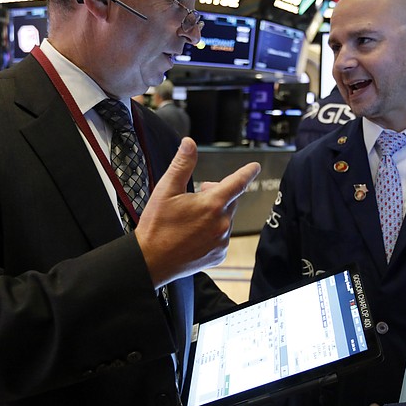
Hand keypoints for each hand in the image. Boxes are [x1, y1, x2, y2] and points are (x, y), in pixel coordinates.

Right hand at [134, 137, 260, 287]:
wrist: (151, 261)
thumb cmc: (157, 227)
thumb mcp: (166, 190)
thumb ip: (182, 165)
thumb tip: (189, 144)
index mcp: (212, 205)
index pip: (238, 183)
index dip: (247, 172)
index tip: (255, 167)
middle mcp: (222, 223)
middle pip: (230, 200)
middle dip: (217, 194)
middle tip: (196, 196)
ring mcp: (222, 241)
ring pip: (226, 219)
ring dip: (215, 214)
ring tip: (191, 219)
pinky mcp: (219, 255)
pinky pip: (222, 237)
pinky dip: (213, 232)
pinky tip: (194, 234)